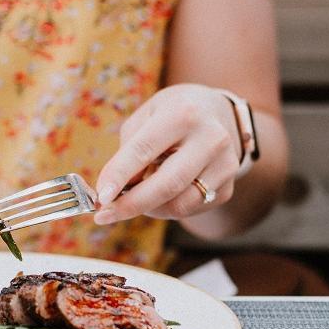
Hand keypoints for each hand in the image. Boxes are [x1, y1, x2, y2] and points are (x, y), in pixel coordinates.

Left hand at [94, 83, 243, 224]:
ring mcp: (224, 166)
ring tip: (136, 196)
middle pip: (167, 185)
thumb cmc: (171, 114)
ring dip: (148, 208)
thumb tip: (114, 193)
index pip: (144, 151)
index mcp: (183, 114)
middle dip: (130, 205)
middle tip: (105, 215)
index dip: (119, 176)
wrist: (217, 113)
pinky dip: (166, 208)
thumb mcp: (146, 117)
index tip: (100, 198)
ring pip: (178, 205)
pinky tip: (161, 193)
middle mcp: (210, 139)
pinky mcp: (228, 188)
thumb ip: (128, 151)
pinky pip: (189, 210)